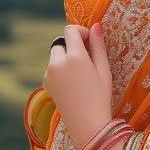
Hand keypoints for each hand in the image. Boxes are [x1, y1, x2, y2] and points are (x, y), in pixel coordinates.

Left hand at [43, 22, 112, 149]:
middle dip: (72, 46)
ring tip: (81, 75)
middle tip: (87, 60)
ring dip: (66, 58)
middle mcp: (57, 63)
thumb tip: (96, 25)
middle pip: (61, 43)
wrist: (87, 125)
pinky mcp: (46, 83)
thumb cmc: (100, 96)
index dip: (81, 31)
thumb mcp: (104, 69)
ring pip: (56, 56)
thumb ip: (98, 45)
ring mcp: (49, 74)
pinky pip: (52, 68)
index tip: (90, 41)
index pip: (70, 30)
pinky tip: (73, 84)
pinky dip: (61, 69)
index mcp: (74, 57)